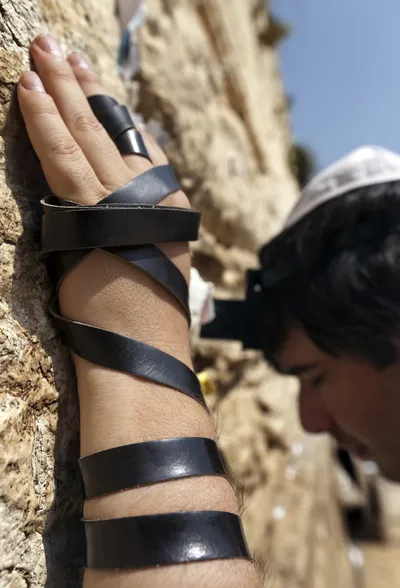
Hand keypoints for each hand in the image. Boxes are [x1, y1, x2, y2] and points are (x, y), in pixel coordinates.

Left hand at [18, 34, 190, 350]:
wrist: (145, 349)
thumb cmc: (146, 317)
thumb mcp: (151, 262)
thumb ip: (135, 226)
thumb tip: (112, 209)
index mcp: (168, 202)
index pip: (136, 141)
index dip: (109, 107)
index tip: (89, 82)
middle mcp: (150, 191)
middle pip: (109, 127)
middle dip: (80, 83)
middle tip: (58, 47)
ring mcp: (122, 198)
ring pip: (84, 132)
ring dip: (59, 88)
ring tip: (40, 50)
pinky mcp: (92, 212)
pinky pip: (62, 156)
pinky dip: (43, 120)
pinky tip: (27, 90)